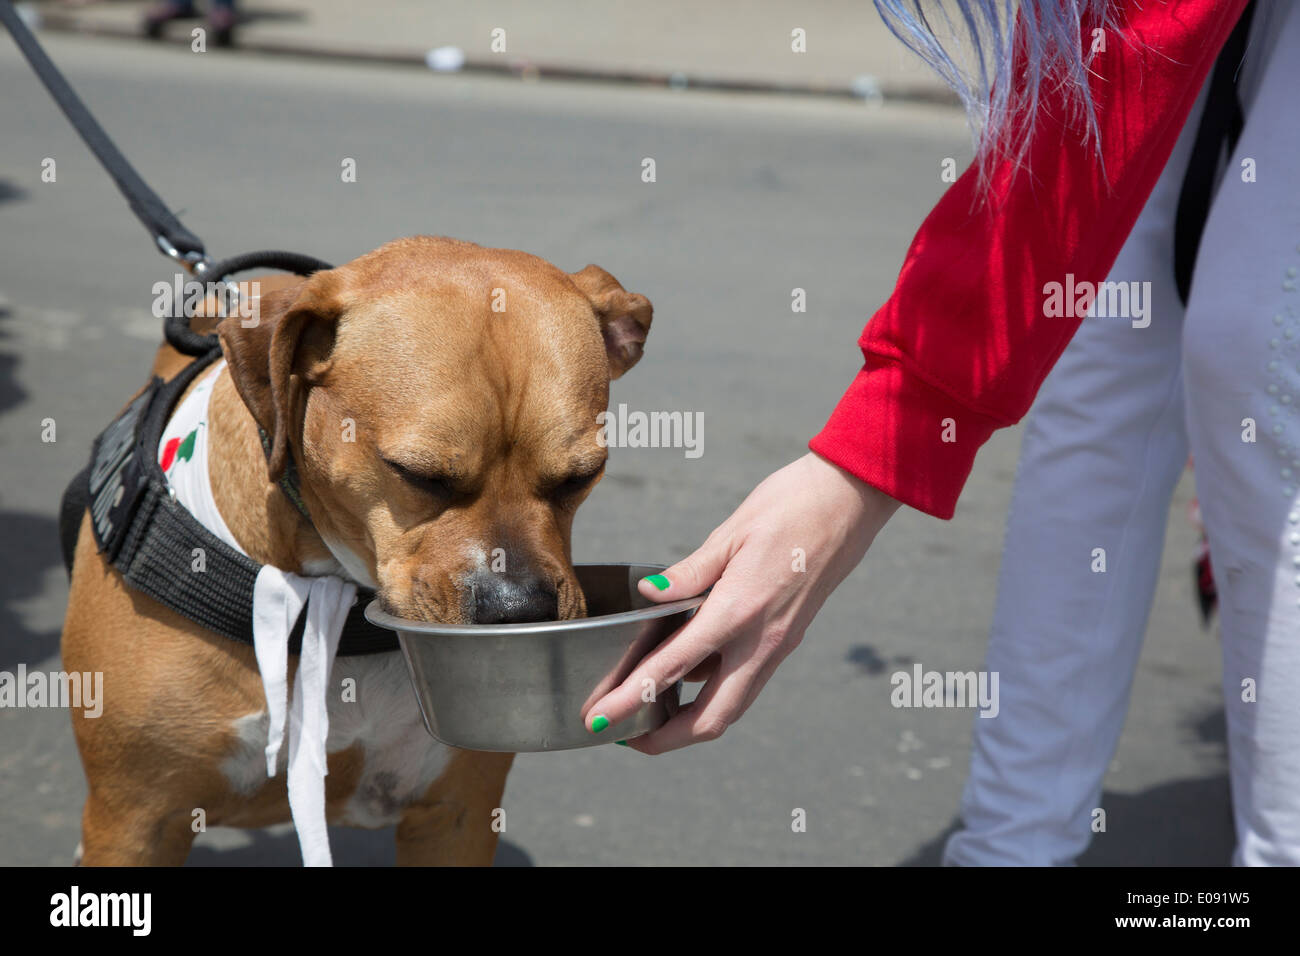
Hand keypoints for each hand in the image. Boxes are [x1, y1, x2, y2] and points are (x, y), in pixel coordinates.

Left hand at [583, 451, 901, 752]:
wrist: (854, 498)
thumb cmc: (793, 504)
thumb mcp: (732, 532)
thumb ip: (688, 572)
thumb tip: (649, 593)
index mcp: (739, 611)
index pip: (670, 670)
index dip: (628, 701)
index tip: (597, 722)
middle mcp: (762, 640)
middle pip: (711, 718)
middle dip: (664, 738)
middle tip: (623, 736)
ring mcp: (779, 643)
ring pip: (731, 705)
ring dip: (690, 719)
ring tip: (648, 708)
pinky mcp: (788, 636)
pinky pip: (746, 679)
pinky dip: (712, 687)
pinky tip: (687, 668)